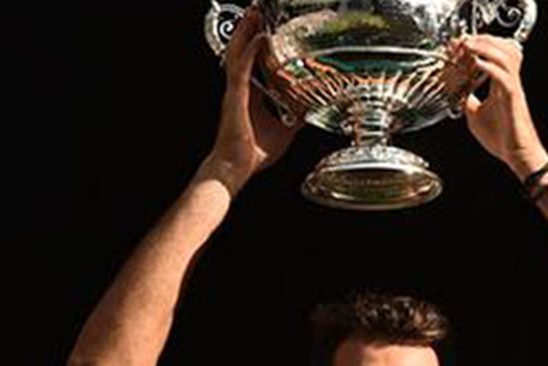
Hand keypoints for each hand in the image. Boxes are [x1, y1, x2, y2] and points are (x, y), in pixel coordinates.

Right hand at [197, 8, 300, 196]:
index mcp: (249, 95)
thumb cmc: (253, 153)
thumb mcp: (283, 130)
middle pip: (243, 50)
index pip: (253, 62)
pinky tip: (260, 38)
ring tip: (255, 13)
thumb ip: (295, 117)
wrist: (236, 167)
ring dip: (248, 32)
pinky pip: (242, 69)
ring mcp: (236, 91)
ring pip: (239, 53)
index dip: (258, 43)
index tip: (267, 26)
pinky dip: (251, 51)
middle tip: (259, 10)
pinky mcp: (235, 97)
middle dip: (251, 29)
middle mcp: (240, 89)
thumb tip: (311, 111)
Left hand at [455, 35, 547, 176]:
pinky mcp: (513, 99)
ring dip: (486, 47)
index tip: (460, 44)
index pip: (494, 54)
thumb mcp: (475, 116)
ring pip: (506, 56)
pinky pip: (504, 76)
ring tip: (470, 46)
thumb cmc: (502, 139)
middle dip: (483, 39)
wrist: (517, 155)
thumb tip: (457, 94)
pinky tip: (477, 63)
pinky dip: (490, 66)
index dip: (479, 44)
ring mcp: (512, 89)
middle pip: (504, 47)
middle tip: (463, 41)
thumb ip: (468, 101)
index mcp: (501, 84)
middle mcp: (509, 82)